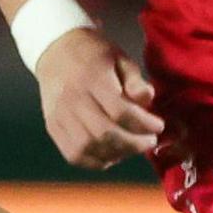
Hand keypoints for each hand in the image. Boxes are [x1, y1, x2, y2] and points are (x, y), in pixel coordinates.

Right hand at [32, 28, 163, 169]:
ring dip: (116, 154)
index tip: (159, 126)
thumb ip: (136, 80)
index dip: (144, 124)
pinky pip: (73, 154)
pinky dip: (94, 162)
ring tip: (132, 148)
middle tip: (149, 141)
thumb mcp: (121, 58)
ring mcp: (59, 116)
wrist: (55, 50)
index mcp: (91, 80)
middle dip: (133, 143)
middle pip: (104, 133)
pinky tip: (111, 155)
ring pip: (87, 147)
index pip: (120, 111)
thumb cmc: (94, 55)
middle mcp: (71, 100)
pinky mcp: (53, 127)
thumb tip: (146, 100)